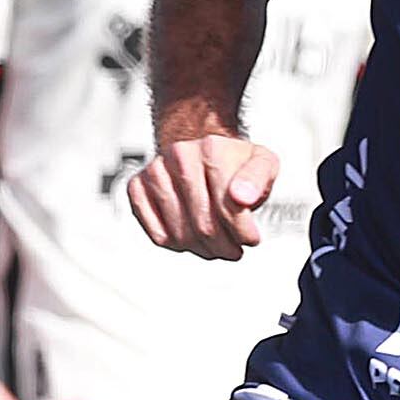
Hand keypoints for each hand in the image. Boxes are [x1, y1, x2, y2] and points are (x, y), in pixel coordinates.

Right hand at [128, 132, 278, 259]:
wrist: (203, 152)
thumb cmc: (232, 163)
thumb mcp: (262, 164)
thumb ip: (258, 179)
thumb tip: (242, 197)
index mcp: (212, 149)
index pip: (227, 207)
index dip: (242, 232)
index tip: (250, 238)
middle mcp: (180, 156)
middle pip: (203, 225)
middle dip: (223, 246)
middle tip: (233, 249)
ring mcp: (156, 172)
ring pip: (180, 234)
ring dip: (202, 249)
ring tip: (215, 244)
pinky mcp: (137, 188)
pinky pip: (157, 234)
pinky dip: (178, 245)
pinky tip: (192, 237)